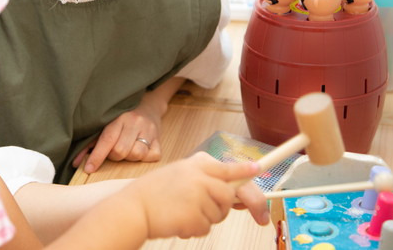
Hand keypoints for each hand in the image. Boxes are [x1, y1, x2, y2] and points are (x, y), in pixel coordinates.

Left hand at [79, 104, 161, 173]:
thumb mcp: (106, 124)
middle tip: (114, 150)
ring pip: (136, 155)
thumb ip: (90, 143)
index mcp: (120, 117)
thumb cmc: (122, 118)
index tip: (89, 169)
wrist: (149, 105)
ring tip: (128, 149)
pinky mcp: (160, 140)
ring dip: (129, 157)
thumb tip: (76, 163)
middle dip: (114, 156)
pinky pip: (151, 157)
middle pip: (120, 151)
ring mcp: (150, 130)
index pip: (107, 140)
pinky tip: (141, 149)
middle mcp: (136, 122)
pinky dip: (144, 158)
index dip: (97, 156)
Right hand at [122, 152, 269, 239]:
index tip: (259, 169)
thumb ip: (204, 178)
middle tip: (254, 216)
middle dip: (235, 206)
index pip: (228, 166)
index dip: (245, 170)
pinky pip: (207, 227)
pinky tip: (179, 220)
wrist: (133, 209)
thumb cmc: (154, 193)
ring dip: (206, 218)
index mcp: (196, 164)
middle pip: (230, 194)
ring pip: (219, 213)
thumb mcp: (179, 174)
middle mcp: (199, 176)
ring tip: (184, 211)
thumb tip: (231, 191)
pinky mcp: (194, 215)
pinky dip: (195, 228)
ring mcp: (197, 195)